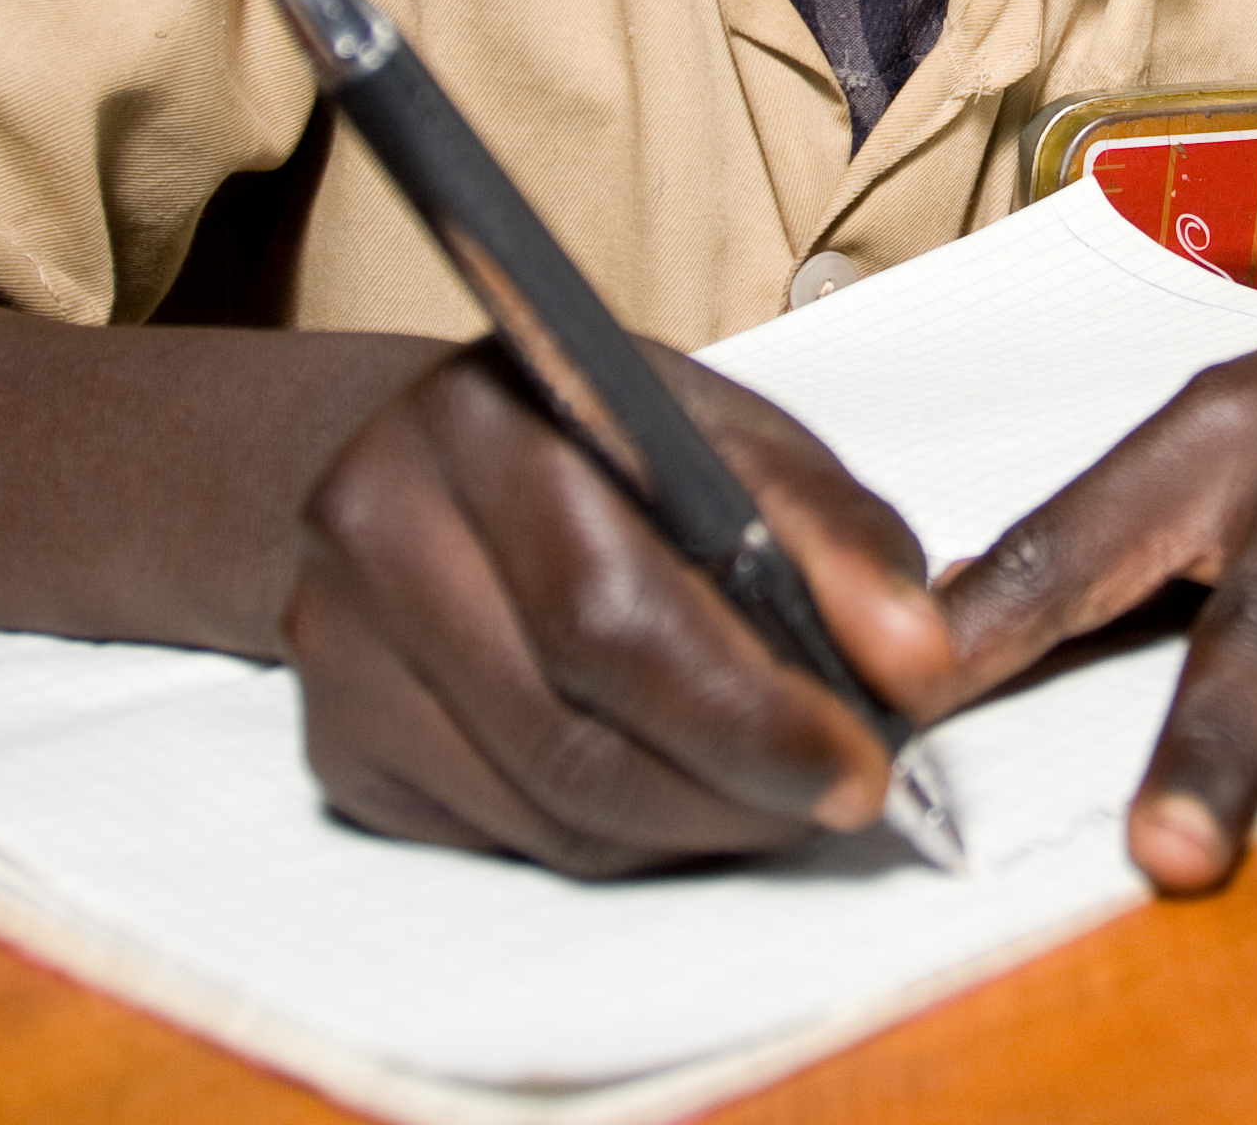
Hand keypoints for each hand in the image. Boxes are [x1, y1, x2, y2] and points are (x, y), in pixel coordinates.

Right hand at [279, 339, 954, 876]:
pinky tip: (683, 792)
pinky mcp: (341, 748)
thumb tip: (918, 664)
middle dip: (743, 784)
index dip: (750, 706)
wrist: (420, 455)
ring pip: (552, 811)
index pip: (614, 608)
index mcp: (482, 415)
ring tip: (786, 791)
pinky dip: (624, 839)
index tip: (865, 751)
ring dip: (699, 825)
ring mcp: (338, 648)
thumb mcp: (728, 436)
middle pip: (576, 731)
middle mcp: (378, 525)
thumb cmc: (601, 446)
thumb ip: (838, 538)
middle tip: (847, 788)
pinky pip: (510, 841)